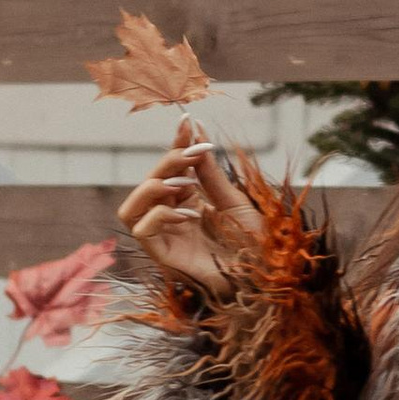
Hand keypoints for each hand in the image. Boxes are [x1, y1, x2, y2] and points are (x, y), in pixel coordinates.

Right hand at [121, 117, 262, 290]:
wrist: (268, 279)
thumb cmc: (256, 245)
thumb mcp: (234, 200)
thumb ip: (210, 172)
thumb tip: (196, 131)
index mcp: (187, 203)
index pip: (170, 169)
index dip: (175, 144)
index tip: (187, 120)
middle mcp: (171, 220)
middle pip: (147, 185)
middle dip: (167, 162)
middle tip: (193, 152)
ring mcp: (165, 239)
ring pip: (130, 209)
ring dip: (151, 189)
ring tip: (185, 184)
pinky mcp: (164, 259)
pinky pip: (142, 232)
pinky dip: (161, 216)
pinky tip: (192, 214)